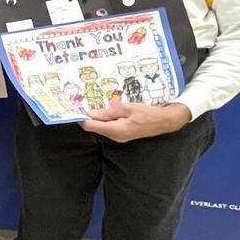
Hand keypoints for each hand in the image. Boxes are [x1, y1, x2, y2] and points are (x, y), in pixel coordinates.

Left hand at [77, 103, 192, 142]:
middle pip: (94, 127)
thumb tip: (89, 113)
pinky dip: (105, 119)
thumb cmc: (147, 112)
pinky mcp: (122, 135)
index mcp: (116, 130)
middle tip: (84, 102)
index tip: (76, 107)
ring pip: (101, 127)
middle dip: (89, 116)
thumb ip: (107, 112)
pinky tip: (107, 110)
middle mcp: (115, 137)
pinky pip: (109, 127)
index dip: (82, 117)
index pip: (91, 126)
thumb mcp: (126, 108)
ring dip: (97, 117)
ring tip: (96, 104)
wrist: (164, 121)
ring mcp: (119, 137)